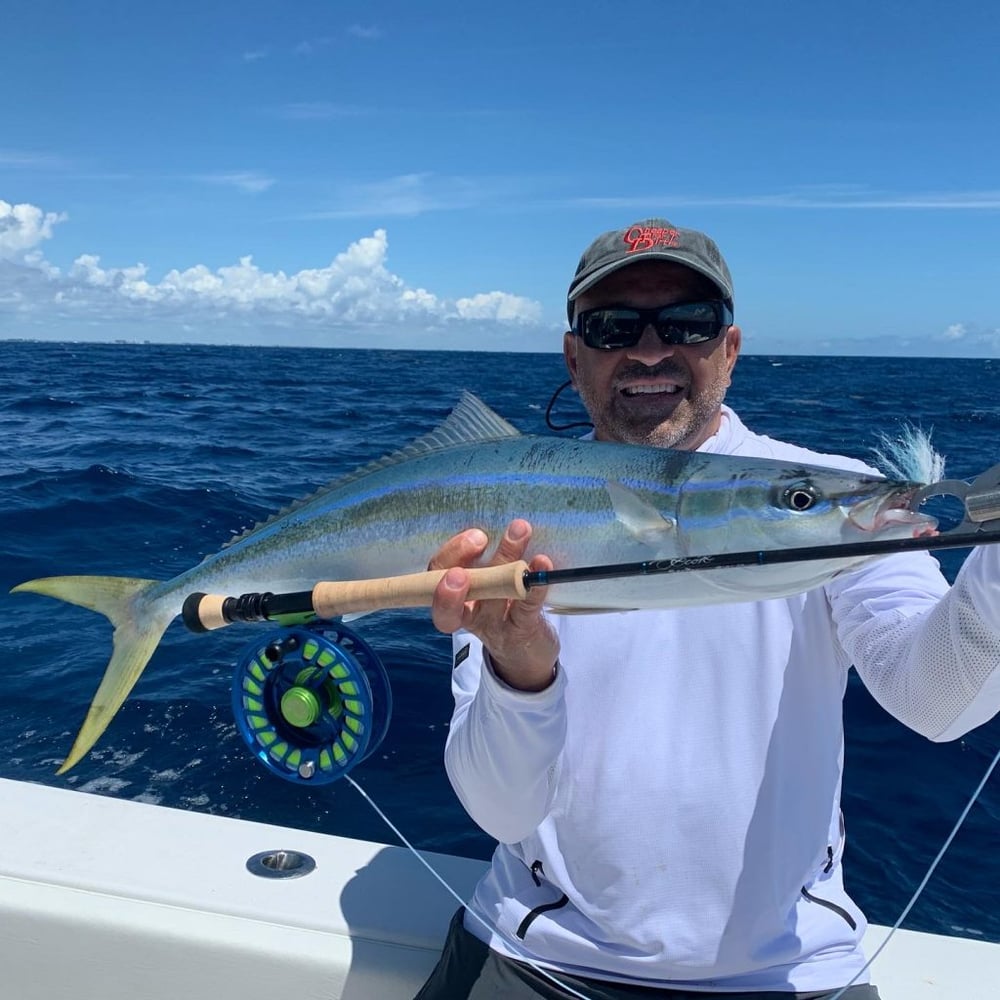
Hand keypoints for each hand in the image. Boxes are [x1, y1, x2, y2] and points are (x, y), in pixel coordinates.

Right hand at [428, 519, 559, 691]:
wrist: (527, 653)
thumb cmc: (502, 608)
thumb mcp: (485, 585)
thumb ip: (482, 560)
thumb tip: (486, 524)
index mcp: (454, 596)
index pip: (432, 578)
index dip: (443, 560)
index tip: (466, 537)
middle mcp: (469, 611)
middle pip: (455, 587)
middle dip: (460, 560)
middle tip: (478, 539)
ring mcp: (495, 623)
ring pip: (494, 591)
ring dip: (507, 557)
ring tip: (519, 530)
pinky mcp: (522, 629)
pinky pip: (526, 606)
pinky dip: (536, 585)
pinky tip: (542, 564)